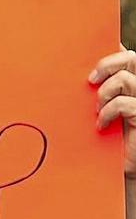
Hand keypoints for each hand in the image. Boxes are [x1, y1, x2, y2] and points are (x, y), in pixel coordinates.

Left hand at [89, 48, 135, 178]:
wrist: (123, 166)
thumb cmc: (113, 140)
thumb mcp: (106, 110)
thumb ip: (103, 91)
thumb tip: (87, 72)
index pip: (128, 57)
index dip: (114, 53)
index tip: (95, 60)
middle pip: (132, 58)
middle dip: (107, 64)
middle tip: (91, 80)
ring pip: (125, 78)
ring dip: (104, 93)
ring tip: (98, 110)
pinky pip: (123, 103)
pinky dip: (108, 112)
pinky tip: (102, 125)